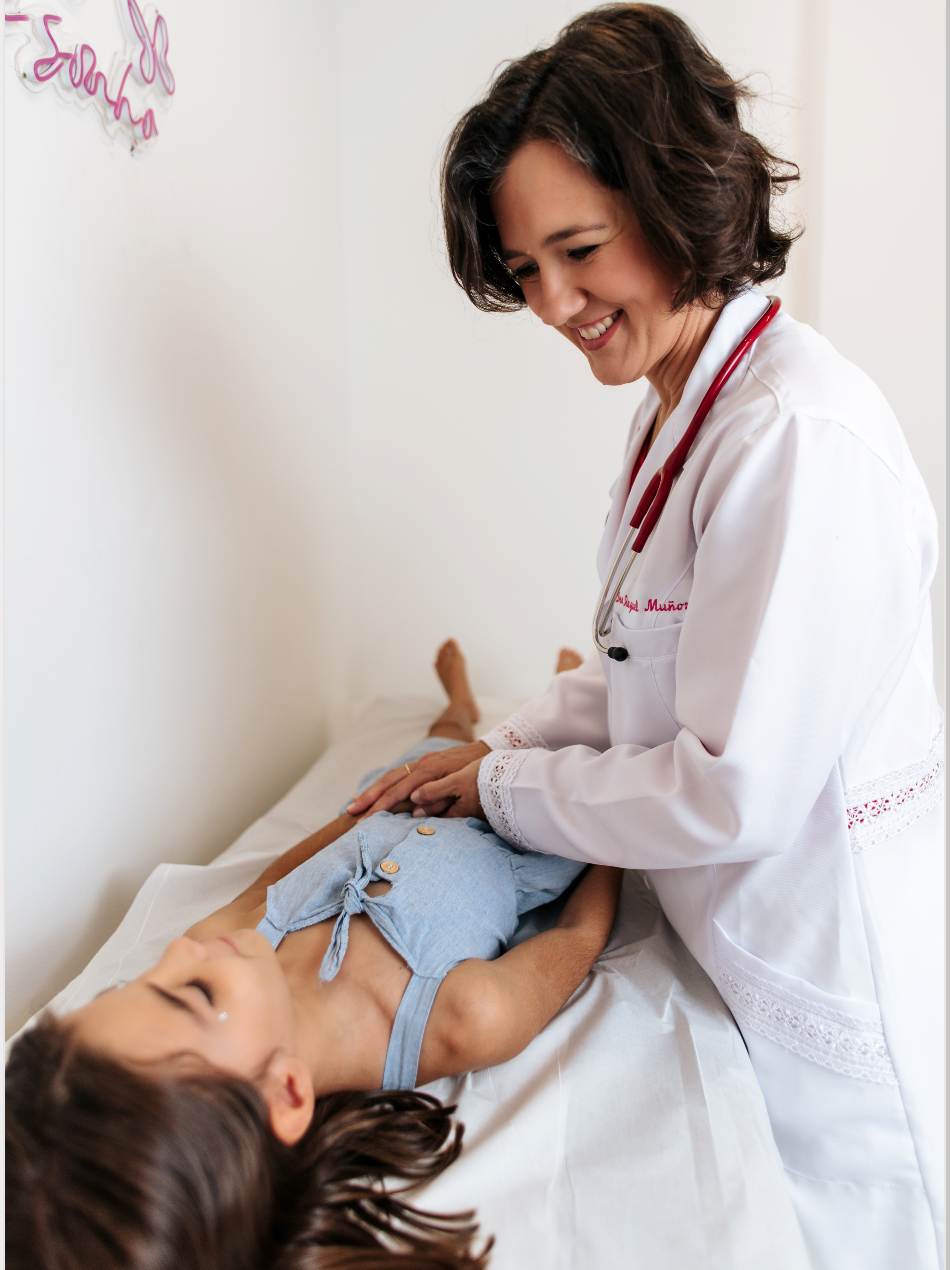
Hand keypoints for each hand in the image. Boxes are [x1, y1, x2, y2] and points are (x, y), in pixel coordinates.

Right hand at [346, 741, 489, 819]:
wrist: (489, 751)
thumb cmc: (478, 774)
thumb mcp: (462, 788)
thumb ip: (440, 801)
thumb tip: (415, 813)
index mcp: (430, 770)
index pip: (399, 790)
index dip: (382, 805)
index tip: (368, 818)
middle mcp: (422, 763)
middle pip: (389, 781)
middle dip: (369, 797)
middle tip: (351, 812)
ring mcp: (422, 761)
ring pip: (390, 775)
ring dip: (372, 790)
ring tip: (355, 804)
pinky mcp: (424, 762)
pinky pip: (398, 773)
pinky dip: (384, 784)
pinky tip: (374, 793)